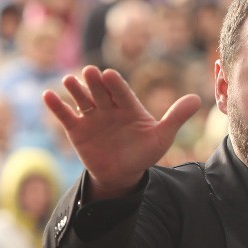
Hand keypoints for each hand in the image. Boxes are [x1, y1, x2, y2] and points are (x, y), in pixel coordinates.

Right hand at [42, 66, 200, 199]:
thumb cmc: (143, 153)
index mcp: (129, 107)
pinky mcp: (77, 129)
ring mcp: (92, 117)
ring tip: (68, 80)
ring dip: (75, 90)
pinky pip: (66, 116)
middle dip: (95, 84)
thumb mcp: (161, 137)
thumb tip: (198, 99)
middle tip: (89, 72)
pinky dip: (57, 106)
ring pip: (82, 100)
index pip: (122, 93)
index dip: (116, 85)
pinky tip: (48, 95)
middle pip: (101, 93)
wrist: (121, 174)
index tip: (110, 75)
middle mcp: (109, 108)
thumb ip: (176, 117)